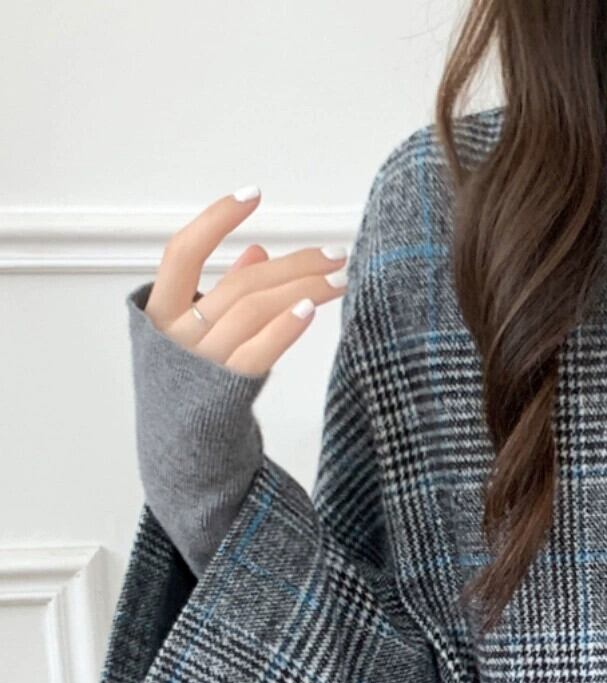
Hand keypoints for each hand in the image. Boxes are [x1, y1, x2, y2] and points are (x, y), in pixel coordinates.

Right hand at [143, 186, 348, 377]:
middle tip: (334, 254)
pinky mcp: (228, 393)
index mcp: (161, 314)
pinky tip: (312, 307)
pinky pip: (259, 352)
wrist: (185, 458)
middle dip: (293, 264)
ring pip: (254, 309)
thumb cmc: (193, 392)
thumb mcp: (197, 335)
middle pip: (240, 283)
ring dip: (303, 289)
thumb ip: (223, 292)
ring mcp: (202, 364)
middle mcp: (178, 335)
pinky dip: (285, 326)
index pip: (182, 251)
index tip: (254, 194)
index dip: (216, 219)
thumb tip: (259, 252)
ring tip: (339, 278)